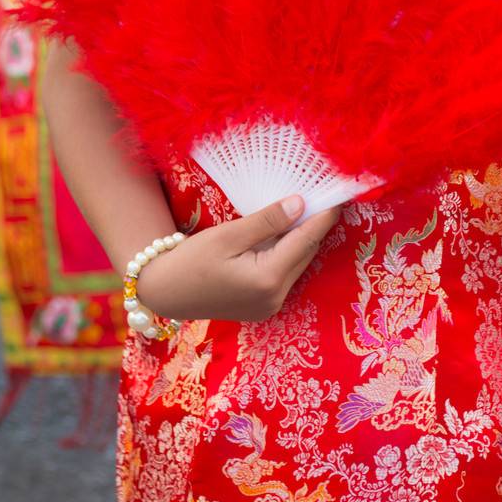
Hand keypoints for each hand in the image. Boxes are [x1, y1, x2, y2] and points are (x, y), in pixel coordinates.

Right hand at [135, 195, 341, 322]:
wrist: (163, 291)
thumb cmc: (191, 260)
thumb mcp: (229, 234)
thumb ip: (268, 220)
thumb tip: (300, 204)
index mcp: (268, 280)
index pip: (307, 240)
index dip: (324, 216)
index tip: (339, 195)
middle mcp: (275, 298)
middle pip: (306, 253)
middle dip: (315, 225)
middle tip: (323, 195)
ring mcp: (270, 306)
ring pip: (298, 263)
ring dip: (302, 238)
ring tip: (308, 209)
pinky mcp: (262, 306)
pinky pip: (285, 273)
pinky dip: (288, 252)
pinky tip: (285, 232)